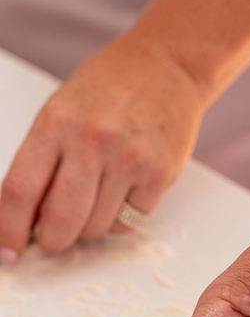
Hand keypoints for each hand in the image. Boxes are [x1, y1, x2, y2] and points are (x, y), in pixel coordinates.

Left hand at [0, 29, 203, 260]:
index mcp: (56, 123)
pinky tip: (122, 192)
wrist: (166, 65)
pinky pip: (129, 223)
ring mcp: (130, 159)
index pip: (19, 191)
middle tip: (52, 237)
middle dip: (51, 241)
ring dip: (88, 229)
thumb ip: (42, 162)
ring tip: (94, 199)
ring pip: (96, 230)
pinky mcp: (160, 174)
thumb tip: (26, 219)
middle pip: (59, 222)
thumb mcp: (60, 111)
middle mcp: (93, 141)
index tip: (7, 251)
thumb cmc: (108, 90)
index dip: (8, 230)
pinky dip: (119, 219)